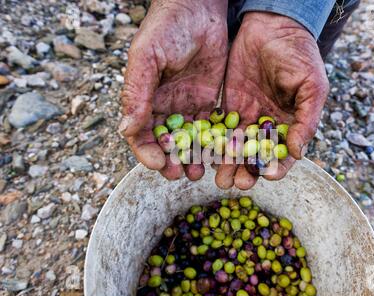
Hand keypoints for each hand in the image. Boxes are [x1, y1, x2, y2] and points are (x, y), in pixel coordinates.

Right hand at [120, 0, 227, 180]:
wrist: (199, 8)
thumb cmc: (167, 28)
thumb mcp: (148, 57)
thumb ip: (136, 92)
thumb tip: (125, 129)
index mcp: (144, 99)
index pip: (140, 134)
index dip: (146, 151)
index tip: (158, 163)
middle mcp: (164, 107)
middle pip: (165, 143)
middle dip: (171, 160)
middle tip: (182, 174)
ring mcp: (186, 107)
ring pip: (188, 141)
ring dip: (192, 158)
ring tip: (200, 171)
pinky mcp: (208, 102)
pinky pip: (210, 128)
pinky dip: (212, 144)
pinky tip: (220, 154)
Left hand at [215, 12, 328, 189]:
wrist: (272, 27)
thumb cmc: (300, 54)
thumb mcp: (312, 85)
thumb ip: (307, 119)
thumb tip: (298, 152)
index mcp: (292, 124)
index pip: (285, 154)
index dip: (277, 167)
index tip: (267, 175)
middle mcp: (269, 126)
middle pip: (257, 156)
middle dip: (247, 171)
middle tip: (236, 183)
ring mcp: (248, 117)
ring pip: (237, 147)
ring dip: (228, 164)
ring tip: (220, 178)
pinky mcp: (229, 106)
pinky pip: (221, 129)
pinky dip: (215, 143)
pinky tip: (207, 154)